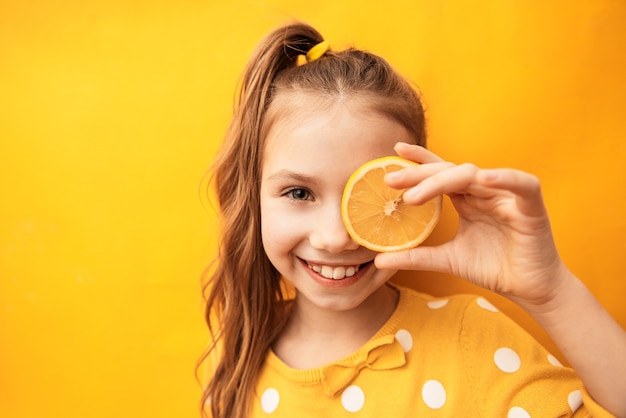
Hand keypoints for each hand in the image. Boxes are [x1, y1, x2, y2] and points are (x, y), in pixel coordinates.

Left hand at [375, 142, 567, 305]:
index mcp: (467, 199)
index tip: (393, 153)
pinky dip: (505, 178)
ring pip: (475, 175)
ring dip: (443, 181)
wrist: (529, 291)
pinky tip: (483, 179)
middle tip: (391, 179)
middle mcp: (485, 192)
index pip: (440, 173)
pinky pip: (522, 184)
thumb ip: (416, 256)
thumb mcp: (447, 260)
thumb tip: (379, 260)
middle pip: (450, 172)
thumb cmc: (493, 268)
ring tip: (414, 195)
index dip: (419, 161)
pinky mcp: (531, 207)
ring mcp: (507, 197)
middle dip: (419, 173)